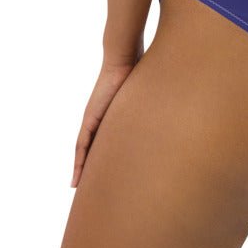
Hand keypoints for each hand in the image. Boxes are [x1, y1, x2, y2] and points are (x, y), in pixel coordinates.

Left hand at [70, 55, 140, 188]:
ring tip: (78, 187)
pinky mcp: (90, 119)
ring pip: (84, 149)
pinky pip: (81, 145)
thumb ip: (150, 104)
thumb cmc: (139, 72)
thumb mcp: (144, 96)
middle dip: (92, 166)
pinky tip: (77, 176)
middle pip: (93, 147)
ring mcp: (93, 118)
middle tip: (91, 187)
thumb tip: (170, 108)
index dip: (103, 157)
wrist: (124, 60)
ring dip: (81, 168)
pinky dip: (79, 161)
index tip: (105, 173)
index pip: (105, 140)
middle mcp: (100, 117)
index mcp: (113, 115)